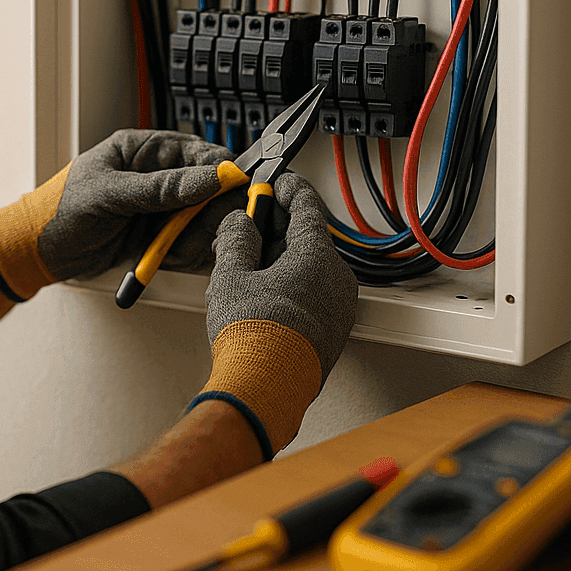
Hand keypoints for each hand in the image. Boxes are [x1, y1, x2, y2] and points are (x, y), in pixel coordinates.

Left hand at [0, 129, 244, 301]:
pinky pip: (188, 244)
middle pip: (209, 190)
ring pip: (203, 221)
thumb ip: (162, 188)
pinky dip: (182, 254)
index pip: (200, 153)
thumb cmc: (61, 210)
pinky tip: (161, 258)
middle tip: (195, 234)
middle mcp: (156, 176)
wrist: (40, 251)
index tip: (233, 193)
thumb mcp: (111, 195)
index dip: (221, 173)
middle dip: (207, 216)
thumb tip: (210, 178)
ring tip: (166, 249)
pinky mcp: (159, 235)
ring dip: (192, 240)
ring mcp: (159, 207)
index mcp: (143, 150)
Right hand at [192, 171, 355, 458]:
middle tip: (249, 223)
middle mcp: (337, 279)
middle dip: (277, 227)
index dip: (287, 187)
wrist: (266, 389)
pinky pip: (313, 292)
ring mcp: (339, 307)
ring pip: (311, 268)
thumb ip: (236, 240)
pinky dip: (291, 282)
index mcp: (317, 257)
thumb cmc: (254, 336)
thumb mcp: (231, 275)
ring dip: (282, 258)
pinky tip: (262, 292)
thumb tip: (240, 223)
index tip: (274, 181)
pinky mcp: (333, 331)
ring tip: (247, 263)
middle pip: (308, 238)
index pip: (307, 205)